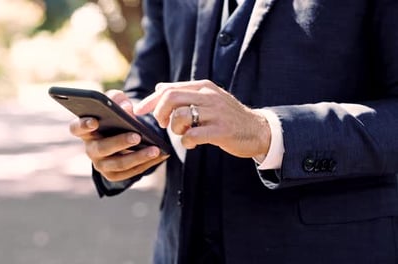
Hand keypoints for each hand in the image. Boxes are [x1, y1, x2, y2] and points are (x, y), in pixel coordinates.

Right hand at [69, 89, 168, 181]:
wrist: (123, 135)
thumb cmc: (115, 116)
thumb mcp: (116, 102)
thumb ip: (118, 98)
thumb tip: (126, 107)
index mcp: (86, 130)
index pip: (76, 128)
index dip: (83, 125)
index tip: (94, 121)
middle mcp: (90, 149)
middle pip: (101, 148)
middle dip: (119, 142)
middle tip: (137, 136)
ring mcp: (101, 164)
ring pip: (118, 163)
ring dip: (138, 157)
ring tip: (155, 149)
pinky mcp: (113, 175)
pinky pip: (130, 173)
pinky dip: (146, 164)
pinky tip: (160, 156)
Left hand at [134, 80, 270, 157]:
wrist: (258, 130)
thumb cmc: (227, 116)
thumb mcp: (208, 98)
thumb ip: (184, 93)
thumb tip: (159, 87)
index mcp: (203, 87)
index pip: (169, 89)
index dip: (150, 101)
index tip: (139, 111)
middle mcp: (209, 96)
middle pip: (170, 99)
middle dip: (159, 113)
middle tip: (162, 124)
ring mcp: (216, 113)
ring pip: (180, 116)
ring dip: (175, 129)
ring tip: (183, 133)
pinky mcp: (222, 131)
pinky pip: (193, 135)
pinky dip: (187, 141)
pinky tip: (193, 143)